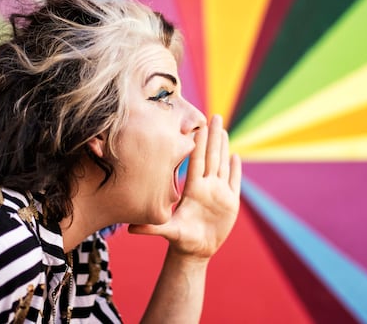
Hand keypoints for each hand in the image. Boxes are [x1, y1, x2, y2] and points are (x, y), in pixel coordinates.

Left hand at [129, 115, 241, 260]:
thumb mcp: (167, 231)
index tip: (198, 128)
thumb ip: (152, 228)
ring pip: (223, 165)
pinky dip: (236, 170)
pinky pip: (234, 182)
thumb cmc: (180, 238)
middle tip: (214, 116)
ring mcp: (219, 192)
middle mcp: (206, 186)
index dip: (199, 145)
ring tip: (223, 130)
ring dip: (224, 147)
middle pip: (212, 156)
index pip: (197, 162)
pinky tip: (236, 156)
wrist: (195, 249)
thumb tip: (130, 228)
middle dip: (213, 136)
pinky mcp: (230, 202)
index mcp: (193, 190)